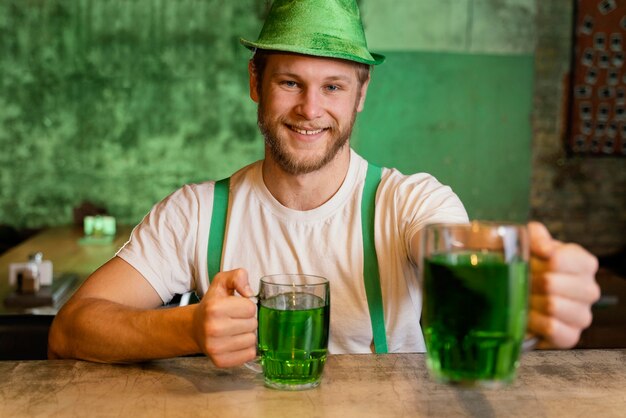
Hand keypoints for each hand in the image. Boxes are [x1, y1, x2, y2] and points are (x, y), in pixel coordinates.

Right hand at [192, 268, 256, 366]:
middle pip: (253, 324)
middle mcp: (213, 329)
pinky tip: (235, 341)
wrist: (195, 327)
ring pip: (252, 340)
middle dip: (247, 320)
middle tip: (235, 319)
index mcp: (214, 308)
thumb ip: (238, 276)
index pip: (251, 308)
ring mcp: (215, 348)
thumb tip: (249, 292)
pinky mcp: (220, 361)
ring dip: (247, 334)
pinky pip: (249, 354)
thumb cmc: (212, 304)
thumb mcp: (222, 282)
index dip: (246, 306)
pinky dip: (246, 348)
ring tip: (235, 330)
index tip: (237, 307)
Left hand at [527, 222, 599, 347]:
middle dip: (528, 282)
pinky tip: (527, 315)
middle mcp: (590, 290)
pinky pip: (552, 329)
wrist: (518, 295)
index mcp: (584, 263)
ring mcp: (583, 315)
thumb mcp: (529, 241)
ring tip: (522, 297)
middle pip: (551, 284)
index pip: (558, 260)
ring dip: (529, 301)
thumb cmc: (528, 265)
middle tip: (519, 282)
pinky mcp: (572, 337)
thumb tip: (545, 249)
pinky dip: (534, 322)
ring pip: (552, 306)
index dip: (536, 262)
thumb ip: (536, 236)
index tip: (527, 262)